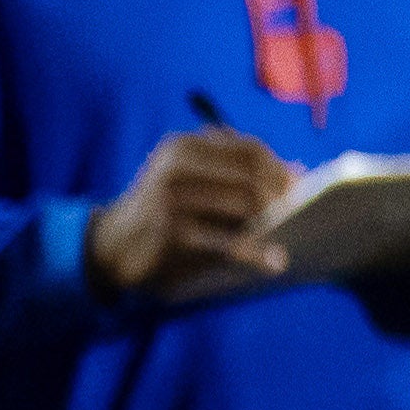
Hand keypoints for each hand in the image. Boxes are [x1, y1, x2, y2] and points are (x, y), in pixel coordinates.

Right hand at [84, 126, 294, 299]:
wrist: (110, 247)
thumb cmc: (161, 213)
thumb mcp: (189, 180)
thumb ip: (235, 171)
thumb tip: (299, 171)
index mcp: (183, 146)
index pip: (248, 148)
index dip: (279, 167)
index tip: (299, 185)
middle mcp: (176, 166)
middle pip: (251, 174)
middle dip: (281, 194)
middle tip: (298, 214)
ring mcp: (173, 199)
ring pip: (245, 204)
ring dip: (272, 222)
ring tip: (284, 238)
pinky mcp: (173, 234)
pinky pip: (228, 243)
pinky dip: (256, 254)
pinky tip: (274, 263)